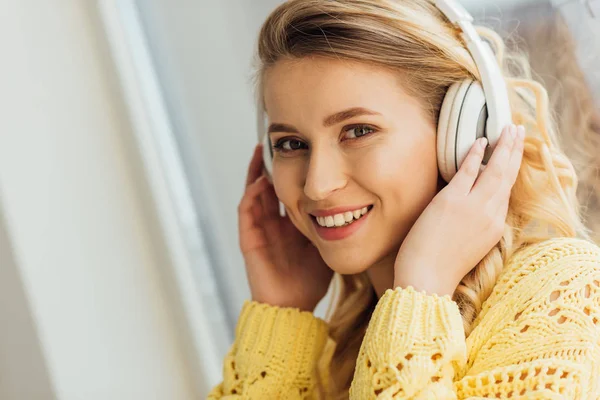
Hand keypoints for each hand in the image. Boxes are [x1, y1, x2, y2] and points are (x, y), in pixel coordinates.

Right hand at [238, 144, 333, 311]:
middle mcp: (273, 223)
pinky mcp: (250, 240)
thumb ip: (334, 226)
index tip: (301, 150)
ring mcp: (260, 230)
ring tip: (263, 150)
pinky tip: (261, 180)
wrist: (293, 308)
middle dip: (272, 164)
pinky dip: (252, 194)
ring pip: (255, 193)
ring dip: (257, 172)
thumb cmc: (311, 280)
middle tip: (278, 141)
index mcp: (290, 224)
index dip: (291, 171)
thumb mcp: (327, 245)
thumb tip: (356, 204)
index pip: (289, 190)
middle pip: (269, 186)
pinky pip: (247, 212)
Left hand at [393, 124, 524, 295]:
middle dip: (514, 151)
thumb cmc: (440, 265)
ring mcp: (473, 207)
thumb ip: (476, 224)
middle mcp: (490, 215)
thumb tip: (470, 206)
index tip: (514, 154)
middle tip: (518, 129)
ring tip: (509, 127)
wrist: (426, 279)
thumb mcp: (469, 245)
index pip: (506, 191)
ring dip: (503, 147)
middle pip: (507, 176)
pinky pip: (468, 171)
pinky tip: (480, 141)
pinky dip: (475, 155)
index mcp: (495, 227)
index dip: (512, 170)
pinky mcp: (452, 201)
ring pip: (495, 170)